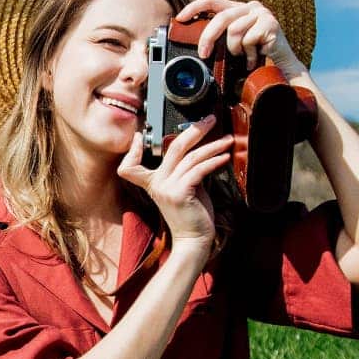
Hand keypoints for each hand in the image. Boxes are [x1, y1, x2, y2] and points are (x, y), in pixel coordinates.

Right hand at [116, 117, 231, 250]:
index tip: (139, 136)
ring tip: (228, 140)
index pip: (131, 166)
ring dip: (213, 146)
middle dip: (195, 130)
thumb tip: (201, 151)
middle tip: (210, 119)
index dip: (132, 150)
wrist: (194, 240)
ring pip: (191, 157)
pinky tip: (225, 157)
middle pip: (173, 147)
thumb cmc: (192, 215)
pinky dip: (214, 161)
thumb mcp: (185, 188)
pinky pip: (198, 170)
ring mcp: (166, 188)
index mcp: (153, 183)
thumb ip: (186, 170)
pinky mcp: (179, 193)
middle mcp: (156, 184)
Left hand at [173, 0, 307, 79]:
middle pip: (221, 17)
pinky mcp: (271, 23)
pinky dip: (249, 54)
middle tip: (203, 54)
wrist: (281, 68)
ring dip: (235, 50)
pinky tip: (255, 59)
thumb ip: (219, 37)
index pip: (211, 0)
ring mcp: (261, 13)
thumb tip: (196, 44)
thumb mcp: (232, 45)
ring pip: (234, 31)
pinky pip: (249, 39)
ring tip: (243, 57)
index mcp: (237, 9)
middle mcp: (249, 7)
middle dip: (208, 37)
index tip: (180, 18)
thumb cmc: (254, 57)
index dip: (193, 7)